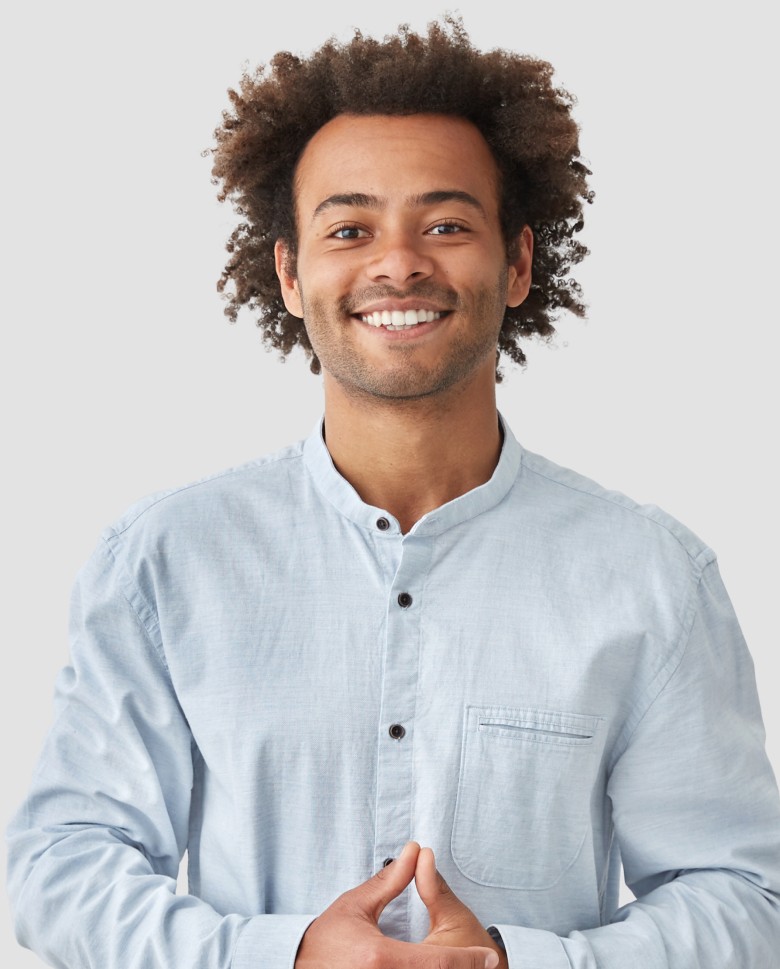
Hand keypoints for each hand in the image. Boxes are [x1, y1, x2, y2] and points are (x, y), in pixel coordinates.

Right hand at [295, 841, 498, 968]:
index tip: (489, 958)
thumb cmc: (324, 943)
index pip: (440, 962)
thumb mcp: (356, 907)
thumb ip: (391, 882)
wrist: (295, 967)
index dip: (469, 961)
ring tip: (458, 966)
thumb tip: (415, 852)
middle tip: (480, 964)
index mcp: (383, 960)